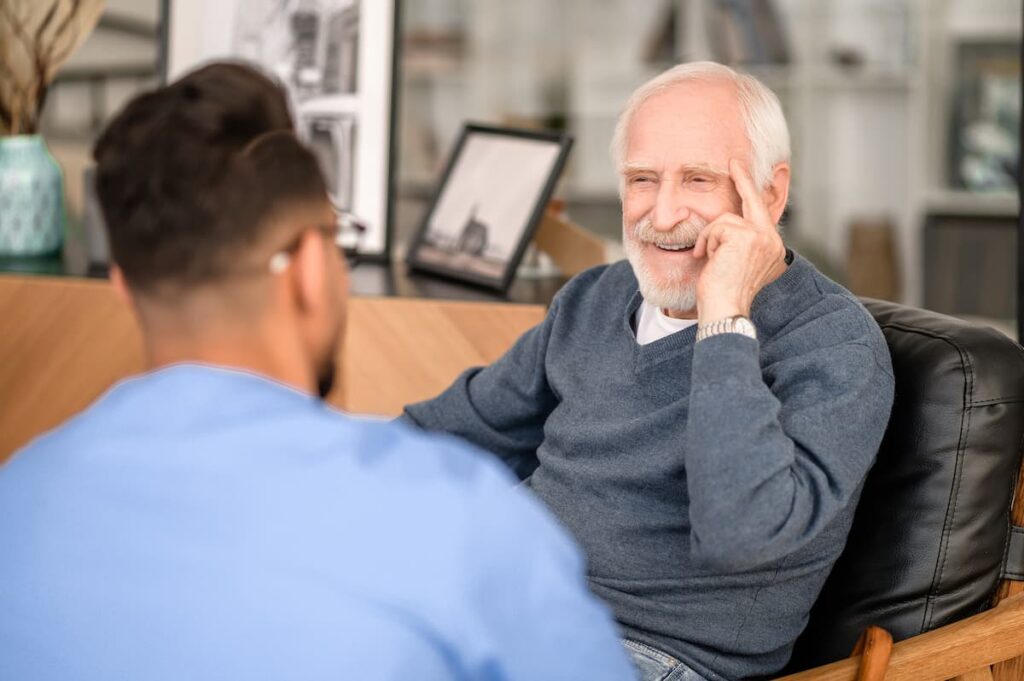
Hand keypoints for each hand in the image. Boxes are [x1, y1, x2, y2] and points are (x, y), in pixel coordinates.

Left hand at [691, 159, 786, 323]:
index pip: (761, 213)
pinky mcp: (747, 236)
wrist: (724, 309)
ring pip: (726, 219)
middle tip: (734, 162)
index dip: (751, 192)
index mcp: (772, 249)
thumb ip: (739, 245)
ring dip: (709, 237)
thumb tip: (728, 228)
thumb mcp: (735, 264)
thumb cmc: (722, 293)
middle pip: (754, 201)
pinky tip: (708, 257)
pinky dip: (707, 240)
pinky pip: (717, 225)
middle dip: (743, 179)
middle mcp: (772, 241)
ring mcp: (762, 237)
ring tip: (707, 257)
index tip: (742, 173)